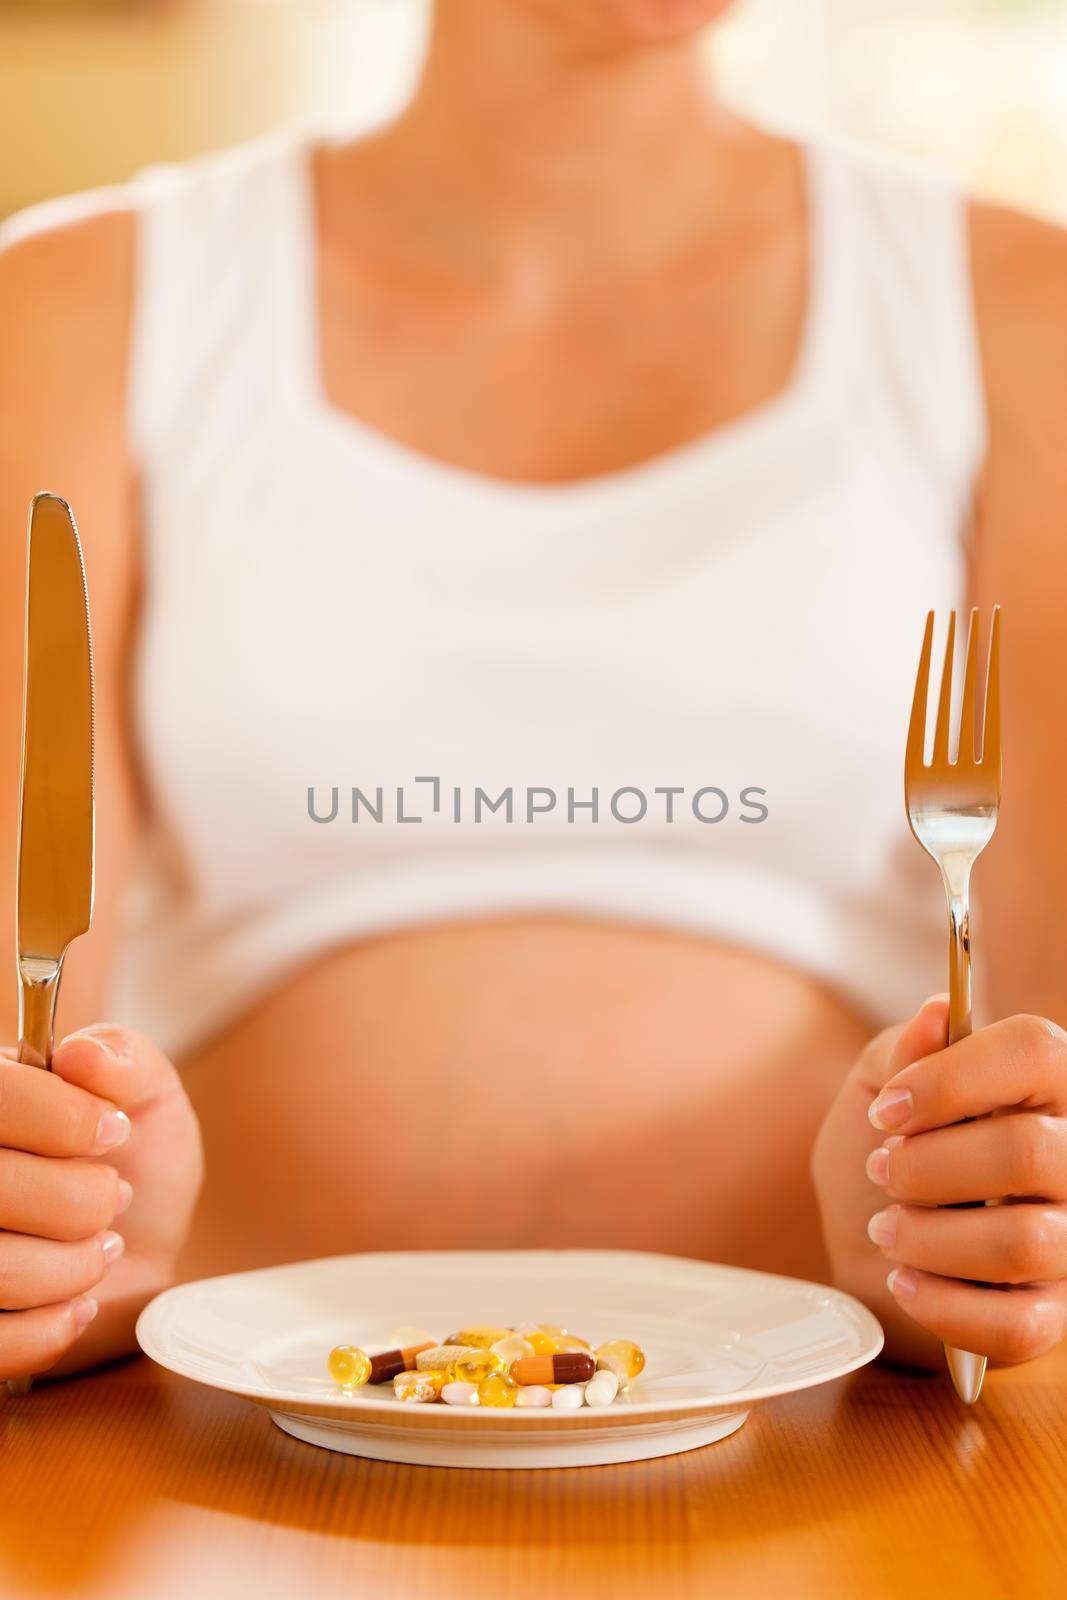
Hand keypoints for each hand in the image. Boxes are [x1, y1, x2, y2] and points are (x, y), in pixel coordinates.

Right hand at [0, 1025, 201, 1381]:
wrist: (142, 1250)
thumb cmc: (133, 1161)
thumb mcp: (147, 1094)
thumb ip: (124, 1057)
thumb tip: (81, 1054)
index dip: (63, 1119)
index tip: (113, 1131)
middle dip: (82, 1198)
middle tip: (112, 1195)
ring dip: (76, 1266)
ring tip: (100, 1248)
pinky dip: (53, 1327)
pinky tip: (78, 1304)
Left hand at [813, 997, 1066, 1368]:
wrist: (863, 1245)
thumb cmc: (881, 1150)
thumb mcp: (875, 1085)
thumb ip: (902, 1051)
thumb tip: (935, 1014)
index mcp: (1043, 1082)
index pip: (1036, 1050)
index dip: (951, 1080)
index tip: (886, 1111)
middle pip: (1026, 1152)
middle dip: (927, 1167)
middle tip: (882, 1172)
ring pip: (1023, 1243)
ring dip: (929, 1237)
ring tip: (887, 1229)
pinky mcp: (1056, 1315)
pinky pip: (1018, 1324)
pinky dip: (943, 1304)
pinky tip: (905, 1281)